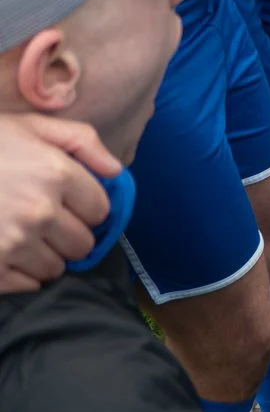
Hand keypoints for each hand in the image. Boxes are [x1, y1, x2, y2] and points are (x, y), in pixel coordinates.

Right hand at [0, 115, 120, 292]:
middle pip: (83, 243)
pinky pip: (28, 285)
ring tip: (24, 237)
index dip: (87, 207)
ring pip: (57, 267)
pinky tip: (7, 253)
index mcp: (56, 174)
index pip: (100, 209)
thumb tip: (117, 171)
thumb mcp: (32, 126)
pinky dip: (23, 275)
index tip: (71, 204)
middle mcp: (40, 212)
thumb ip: (83, 141)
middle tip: (47, 223)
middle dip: (70, 234)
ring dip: (47, 256)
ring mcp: (13, 243)